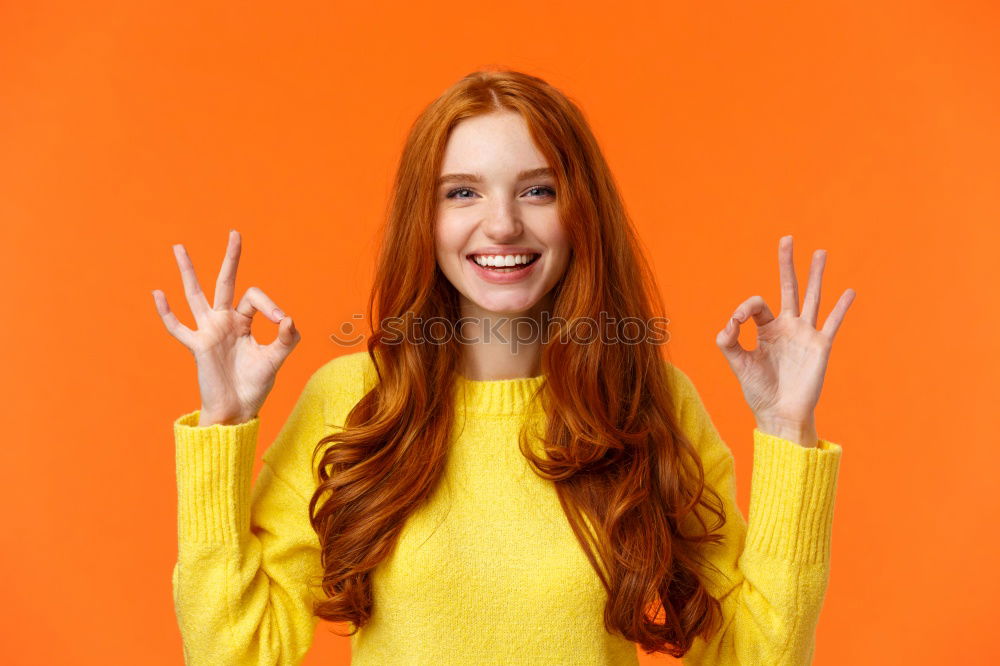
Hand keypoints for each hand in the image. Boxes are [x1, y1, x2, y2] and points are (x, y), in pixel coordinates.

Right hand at [152, 230, 301, 425]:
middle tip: (235, 233)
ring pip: (195, 295)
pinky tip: (158, 293)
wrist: (238, 409)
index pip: (254, 297)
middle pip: (225, 282)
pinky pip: (178, 327)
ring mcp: (208, 331)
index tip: (281, 322)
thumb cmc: (256, 384)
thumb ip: (286, 339)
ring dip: (188, 271)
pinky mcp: (197, 346)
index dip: (270, 304)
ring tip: (179, 247)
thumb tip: (287, 319)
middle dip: (231, 258)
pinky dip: (167, 312)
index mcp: (244, 321)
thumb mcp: (276, 359)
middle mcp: (224, 321)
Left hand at [715, 235, 855, 446]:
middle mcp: (786, 327)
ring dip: (816, 275)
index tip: (735, 324)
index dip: (743, 309)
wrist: (779, 413)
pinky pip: (832, 322)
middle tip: (787, 238)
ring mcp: (805, 334)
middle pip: (787, 288)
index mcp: (765, 330)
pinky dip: (841, 307)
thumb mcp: (738, 364)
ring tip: (820, 252)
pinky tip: (849, 291)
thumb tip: (728, 323)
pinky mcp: (820, 346)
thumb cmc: (758, 391)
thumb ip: (728, 342)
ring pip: (812, 298)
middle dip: (786, 264)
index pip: (756, 306)